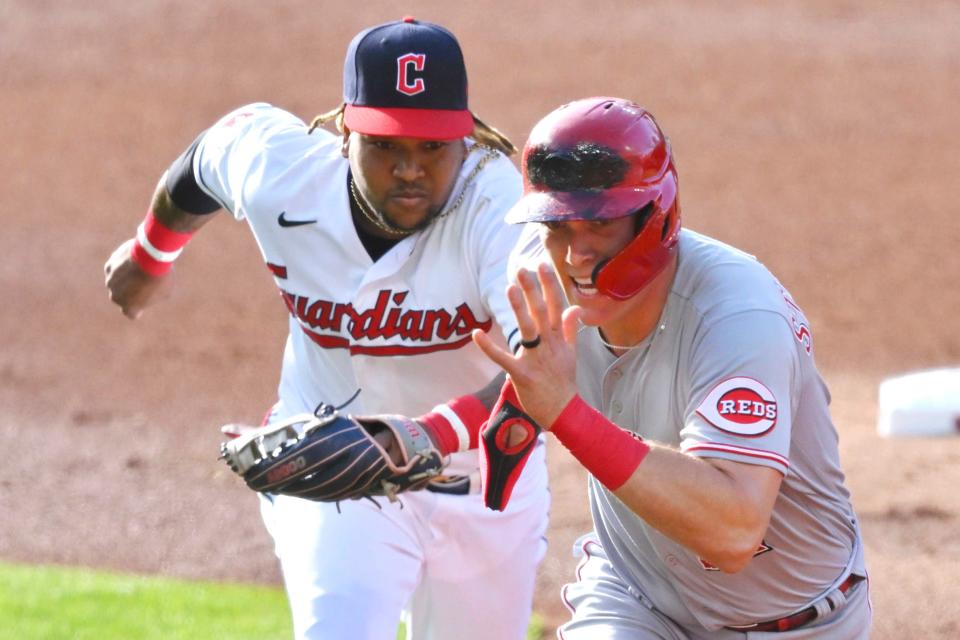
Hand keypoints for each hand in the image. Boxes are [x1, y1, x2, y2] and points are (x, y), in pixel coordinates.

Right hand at [103, 238, 172, 318]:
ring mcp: (111, 282)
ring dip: (125, 278)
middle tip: (141, 283)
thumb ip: (153, 296)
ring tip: (140, 269)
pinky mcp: (108, 267)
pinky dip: (122, 266)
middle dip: (130, 292)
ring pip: (117, 282)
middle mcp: (116, 297)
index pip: (131, 313)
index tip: (140, 303)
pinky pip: (115, 269)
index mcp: (129, 307)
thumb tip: (150, 293)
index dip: (137, 308)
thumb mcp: (164, 292)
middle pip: (122, 297)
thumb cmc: (161, 278)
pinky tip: (134, 260)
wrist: (151, 258)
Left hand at [472, 263, 581, 428]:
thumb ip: (570, 330)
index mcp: (559, 340)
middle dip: (532, 289)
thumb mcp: (572, 354)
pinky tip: (477, 334)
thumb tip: (574, 308)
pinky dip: (489, 348)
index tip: (543, 265)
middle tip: (522, 269)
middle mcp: (549, 346)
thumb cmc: (564, 383)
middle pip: (541, 312)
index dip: (549, 285)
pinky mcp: (522, 375)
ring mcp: (536, 360)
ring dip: (519, 308)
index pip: (556, 306)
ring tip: (510, 287)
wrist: (564, 413)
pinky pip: (503, 359)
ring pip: (528, 329)